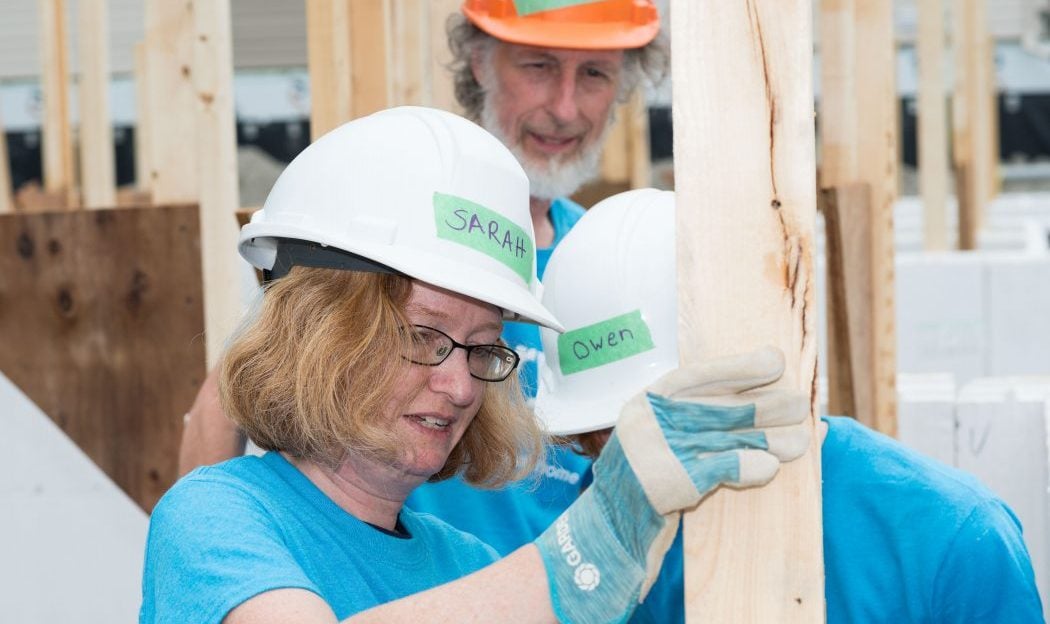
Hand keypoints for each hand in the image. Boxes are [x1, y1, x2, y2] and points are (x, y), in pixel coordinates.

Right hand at [535, 346, 809, 622]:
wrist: (609, 531)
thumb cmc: (639, 485)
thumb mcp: (656, 442)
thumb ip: (692, 424)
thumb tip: (753, 410)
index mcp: (644, 404)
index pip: (694, 376)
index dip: (736, 369)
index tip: (774, 361)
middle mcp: (646, 421)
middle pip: (715, 407)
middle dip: (762, 406)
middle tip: (800, 404)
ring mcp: (654, 449)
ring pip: (722, 437)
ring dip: (766, 439)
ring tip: (799, 441)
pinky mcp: (667, 481)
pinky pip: (717, 467)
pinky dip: (746, 466)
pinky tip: (771, 467)